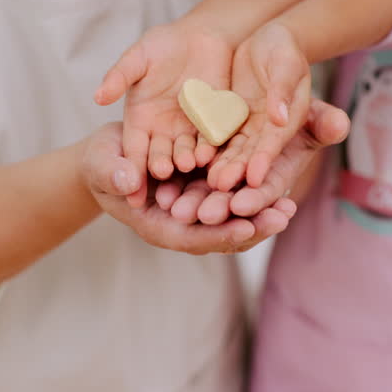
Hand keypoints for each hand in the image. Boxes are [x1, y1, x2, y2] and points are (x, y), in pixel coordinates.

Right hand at [82, 123, 295, 253]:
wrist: (111, 155)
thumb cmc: (101, 164)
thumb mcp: (100, 165)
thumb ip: (112, 173)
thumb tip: (127, 180)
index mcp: (159, 225)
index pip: (192, 236)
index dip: (218, 233)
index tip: (245, 228)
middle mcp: (183, 222)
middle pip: (221, 232)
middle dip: (252, 226)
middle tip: (282, 217)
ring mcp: (197, 207)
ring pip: (232, 217)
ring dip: (261, 212)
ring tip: (290, 205)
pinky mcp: (206, 188)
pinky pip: (232, 195)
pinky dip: (253, 191)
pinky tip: (281, 183)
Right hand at [94, 21, 233, 204]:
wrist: (201, 35)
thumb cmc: (163, 44)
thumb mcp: (138, 57)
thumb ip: (119, 77)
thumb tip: (97, 97)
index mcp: (140, 119)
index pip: (133, 148)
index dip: (130, 165)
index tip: (128, 184)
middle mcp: (162, 130)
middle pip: (159, 154)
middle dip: (159, 165)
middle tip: (160, 174)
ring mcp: (188, 129)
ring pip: (185, 151)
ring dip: (185, 159)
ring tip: (186, 165)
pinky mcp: (213, 124)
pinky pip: (210, 140)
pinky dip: (209, 148)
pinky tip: (209, 154)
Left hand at [207, 21, 313, 191]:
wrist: (268, 40)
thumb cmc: (283, 49)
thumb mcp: (286, 64)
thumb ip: (282, 90)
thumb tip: (280, 118)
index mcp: (288, 121)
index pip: (274, 143)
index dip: (264, 161)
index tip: (254, 178)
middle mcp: (268, 131)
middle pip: (251, 156)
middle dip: (237, 174)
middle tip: (221, 190)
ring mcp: (248, 129)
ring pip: (232, 152)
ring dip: (221, 169)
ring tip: (207, 185)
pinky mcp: (229, 121)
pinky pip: (216, 138)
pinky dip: (206, 151)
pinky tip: (191, 164)